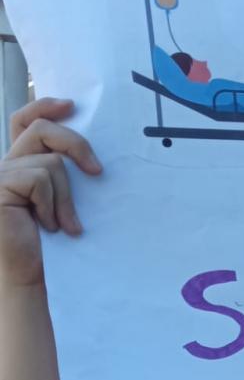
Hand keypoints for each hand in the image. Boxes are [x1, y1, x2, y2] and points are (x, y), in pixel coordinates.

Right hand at [0, 99, 100, 287]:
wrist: (26, 274)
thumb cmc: (47, 243)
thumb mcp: (58, 200)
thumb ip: (60, 172)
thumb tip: (88, 154)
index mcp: (17, 162)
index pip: (24, 120)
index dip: (45, 106)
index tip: (72, 105)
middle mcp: (2, 163)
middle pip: (41, 129)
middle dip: (75, 144)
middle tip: (97, 171)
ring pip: (50, 163)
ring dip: (65, 197)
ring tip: (63, 224)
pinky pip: (40, 179)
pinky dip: (52, 204)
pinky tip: (47, 227)